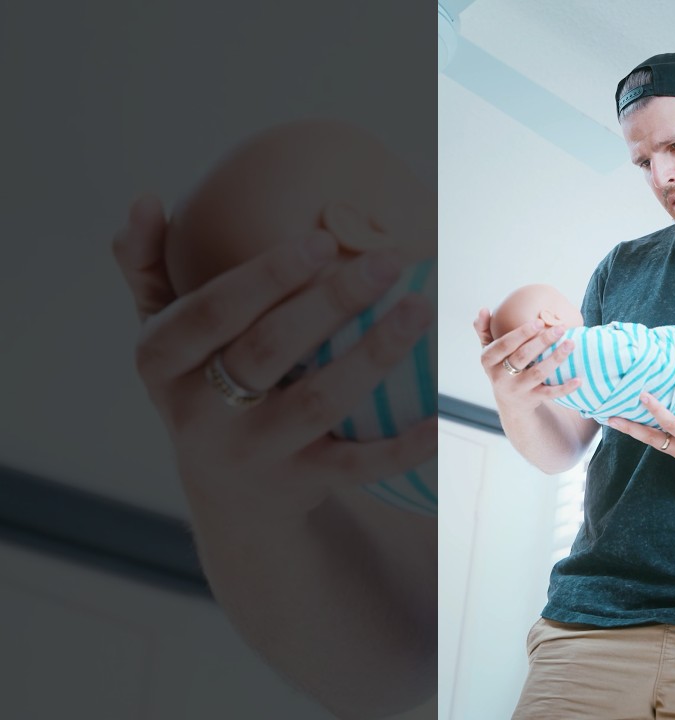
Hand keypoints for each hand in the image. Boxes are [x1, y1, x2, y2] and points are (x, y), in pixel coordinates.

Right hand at [112, 195, 436, 520]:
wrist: (229, 494)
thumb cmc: (203, 384)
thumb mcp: (164, 334)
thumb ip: (146, 266)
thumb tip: (143, 200)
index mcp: (163, 362)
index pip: (212, 313)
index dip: (267, 278)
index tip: (323, 240)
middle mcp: (201, 412)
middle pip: (269, 351)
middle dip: (331, 303)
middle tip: (388, 262)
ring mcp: (254, 452)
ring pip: (318, 402)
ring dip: (373, 356)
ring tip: (419, 309)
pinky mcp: (303, 483)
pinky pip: (359, 464)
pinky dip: (403, 444)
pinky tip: (441, 414)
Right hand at [473, 309, 580, 416]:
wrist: (510, 402)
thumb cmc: (502, 366)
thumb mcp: (489, 351)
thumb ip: (484, 330)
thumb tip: (483, 309)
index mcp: (489, 360)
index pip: (504, 345)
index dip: (522, 333)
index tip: (539, 322)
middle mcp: (500, 376)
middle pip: (523, 357)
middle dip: (542, 342)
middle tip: (560, 328)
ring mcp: (517, 389)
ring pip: (538, 373)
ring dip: (556, 359)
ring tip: (571, 344)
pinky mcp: (532, 400)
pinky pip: (550, 394)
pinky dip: (565, 388)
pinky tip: (578, 379)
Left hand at [605, 392, 674, 488]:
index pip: (671, 422)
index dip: (656, 409)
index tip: (643, 395)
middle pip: (650, 438)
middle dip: (630, 427)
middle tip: (610, 417)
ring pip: (651, 441)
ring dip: (633, 431)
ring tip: (614, 420)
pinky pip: (660, 442)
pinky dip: (647, 433)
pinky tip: (636, 424)